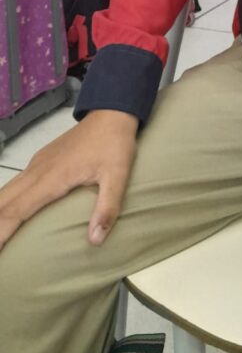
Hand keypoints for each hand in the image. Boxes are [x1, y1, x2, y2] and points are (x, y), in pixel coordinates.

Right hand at [0, 109, 138, 250]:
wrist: (112, 112)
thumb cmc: (114, 144)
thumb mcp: (118, 176)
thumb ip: (107, 207)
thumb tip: (95, 240)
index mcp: (51, 179)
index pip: (15, 211)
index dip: (0, 233)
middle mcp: (37, 172)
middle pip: (4, 202)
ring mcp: (37, 164)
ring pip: (6, 190)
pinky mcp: (41, 160)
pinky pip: (16, 183)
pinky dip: (5, 200)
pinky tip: (7, 210)